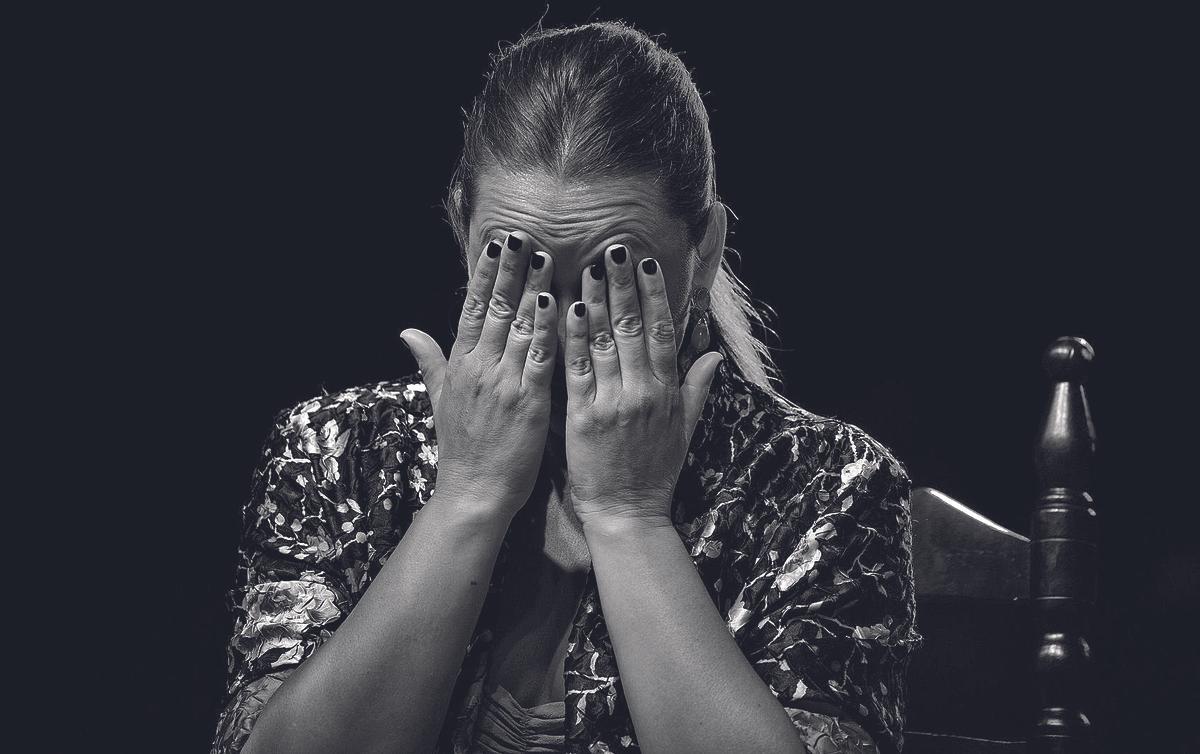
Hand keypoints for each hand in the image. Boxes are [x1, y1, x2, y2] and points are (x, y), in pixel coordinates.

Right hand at [399, 230, 557, 520]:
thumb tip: (407, 330)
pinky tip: (559, 304)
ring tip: (546, 257)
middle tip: (523, 235)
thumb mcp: (438, 400)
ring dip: (533, 289)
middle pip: (496, 309)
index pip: (472, 309)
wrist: (473, 493)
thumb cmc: (462, 450)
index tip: (495, 244)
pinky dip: (550, 329)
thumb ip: (429, 361)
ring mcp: (503, 383)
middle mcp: (479, 368)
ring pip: (520, 326)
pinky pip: (542, 357)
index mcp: (460, 365)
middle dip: (510, 270)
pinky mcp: (528, 401)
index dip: (484, 274)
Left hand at [563, 243, 723, 528]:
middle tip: (613, 248)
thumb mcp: (684, 431)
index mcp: (666, 392)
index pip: (661, 332)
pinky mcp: (583, 418)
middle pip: (632, 327)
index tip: (645, 263)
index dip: (653, 294)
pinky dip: (572, 337)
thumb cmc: (655, 474)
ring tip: (589, 265)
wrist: (627, 514)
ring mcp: (613, 403)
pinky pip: (577, 370)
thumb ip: (696, 390)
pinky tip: (566, 308)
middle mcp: (642, 392)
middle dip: (622, 285)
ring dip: (596, 299)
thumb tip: (712, 357)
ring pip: (604, 341)